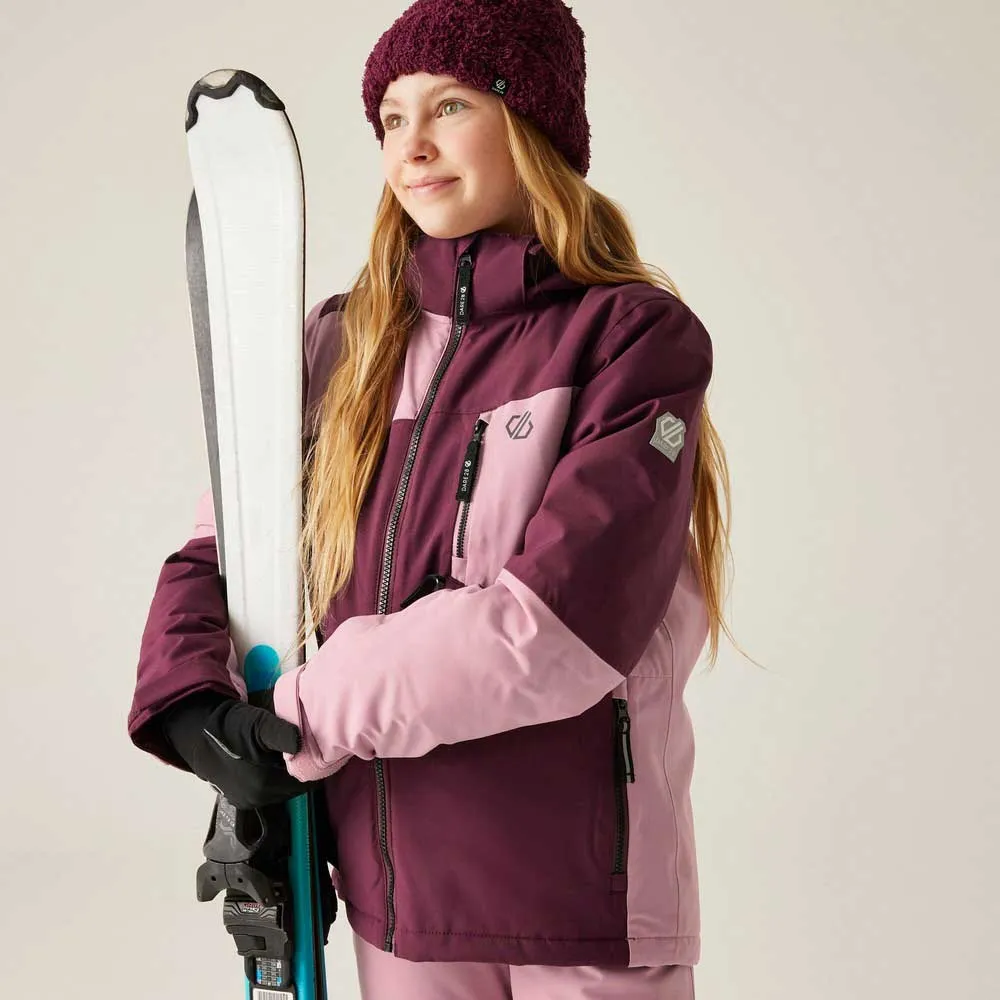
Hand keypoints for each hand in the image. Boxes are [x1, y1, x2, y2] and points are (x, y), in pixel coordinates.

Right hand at [161, 689, 315, 808]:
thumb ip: (282, 734)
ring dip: (288, 776)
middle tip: (303, 749)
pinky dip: (275, 781)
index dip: (314, 764)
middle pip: (294, 787)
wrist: (200, 735)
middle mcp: (257, 798)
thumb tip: (301, 744)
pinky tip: (272, 764)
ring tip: (287, 755)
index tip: (318, 749)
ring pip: (282, 791)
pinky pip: (268, 793)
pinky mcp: (240, 800)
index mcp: (265, 782)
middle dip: (302, 771)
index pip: (306, 780)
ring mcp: (248, 801)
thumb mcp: (259, 723)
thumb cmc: (232, 727)